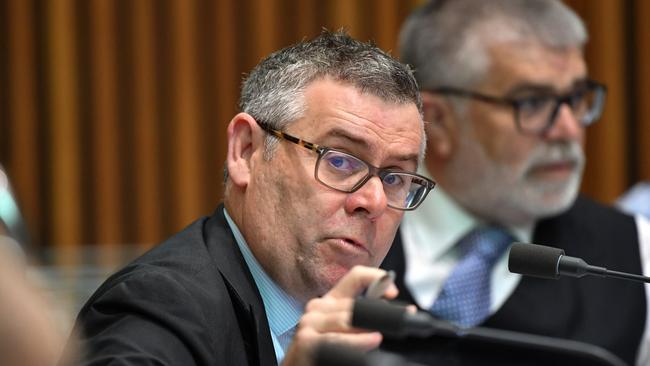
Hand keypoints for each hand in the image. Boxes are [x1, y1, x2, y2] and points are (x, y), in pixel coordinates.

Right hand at [281, 265, 397, 365]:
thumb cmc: (320, 355)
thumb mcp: (344, 333)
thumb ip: (361, 322)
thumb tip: (387, 318)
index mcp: (331, 301)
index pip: (355, 277)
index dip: (377, 279)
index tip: (393, 292)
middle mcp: (318, 307)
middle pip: (354, 304)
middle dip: (380, 313)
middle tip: (402, 319)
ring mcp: (310, 322)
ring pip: (346, 320)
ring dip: (367, 329)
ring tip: (379, 336)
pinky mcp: (306, 340)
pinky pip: (336, 339)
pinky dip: (355, 342)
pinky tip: (370, 341)